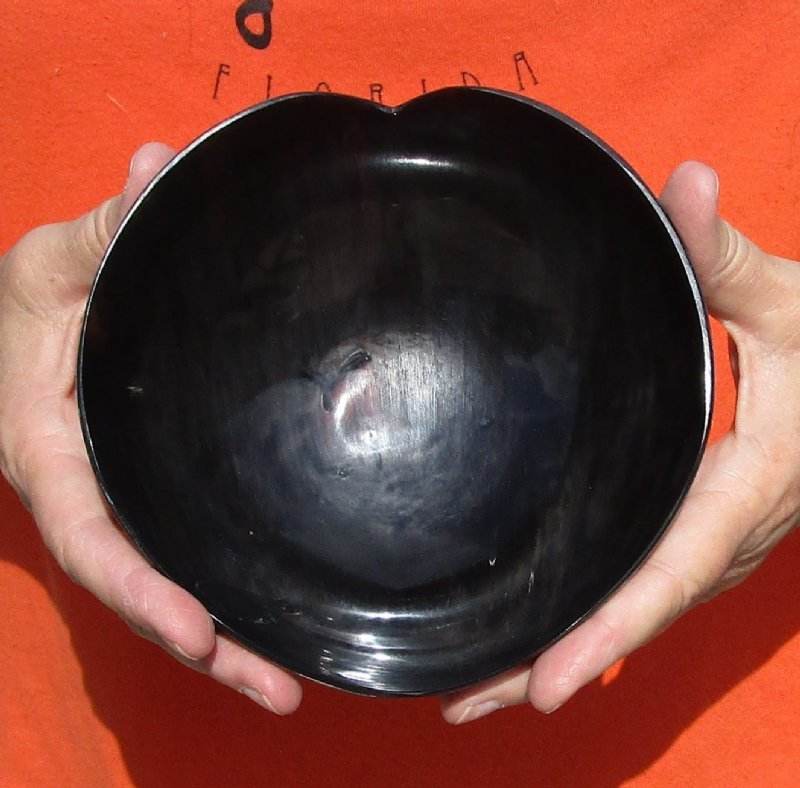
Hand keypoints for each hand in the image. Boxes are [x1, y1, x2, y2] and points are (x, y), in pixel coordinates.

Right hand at [0, 143, 301, 714]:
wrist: (20, 333)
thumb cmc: (23, 305)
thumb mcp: (50, 265)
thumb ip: (106, 232)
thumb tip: (158, 167)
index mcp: (58, 458)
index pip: (96, 540)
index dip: (142, 591)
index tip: (196, 635)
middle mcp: (101, 497)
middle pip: (151, 586)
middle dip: (210, 646)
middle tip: (283, 692)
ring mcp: (136, 501)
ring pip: (181, 580)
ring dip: (235, 636)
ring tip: (300, 679)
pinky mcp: (164, 492)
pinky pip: (198, 547)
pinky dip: (236, 587)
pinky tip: (291, 610)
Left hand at [442, 161, 799, 723]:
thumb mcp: (790, 302)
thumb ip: (726, 255)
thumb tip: (686, 182)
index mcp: (747, 489)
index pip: (668, 570)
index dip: (607, 631)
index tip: (543, 685)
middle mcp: (726, 538)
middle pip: (632, 617)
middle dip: (551, 665)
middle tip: (462, 702)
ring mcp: (714, 546)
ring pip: (631, 615)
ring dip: (556, 655)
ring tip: (474, 691)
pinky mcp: (700, 534)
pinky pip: (638, 590)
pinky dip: (585, 623)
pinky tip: (534, 635)